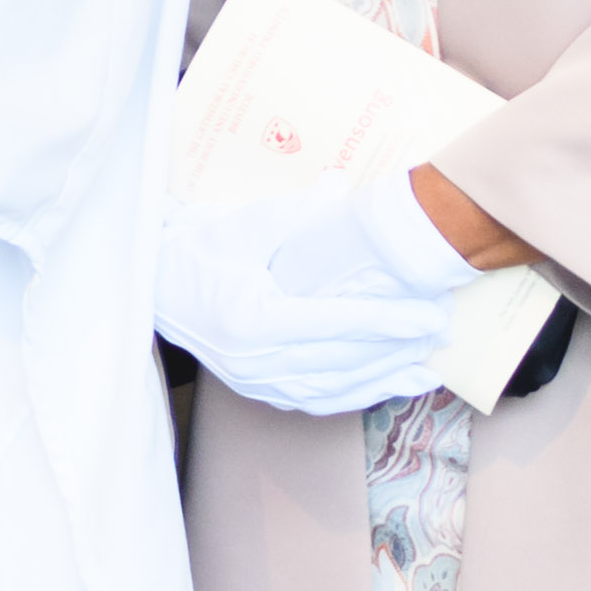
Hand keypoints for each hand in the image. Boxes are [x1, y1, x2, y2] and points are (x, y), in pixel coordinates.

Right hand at [154, 172, 466, 414]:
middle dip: (396, 350)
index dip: (388, 322)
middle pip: (341, 361)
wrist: (149, 282)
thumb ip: (302, 213)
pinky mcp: (254, 389)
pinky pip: (314, 401)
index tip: (431, 318)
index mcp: (252, 317)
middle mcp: (253, 358)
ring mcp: (252, 380)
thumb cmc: (199, 248)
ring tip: (427, 370)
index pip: (334, 324)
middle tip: (441, 336)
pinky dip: (354, 396)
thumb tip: (345, 189)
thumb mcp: (248, 223)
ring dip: (384, 381)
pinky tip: (386, 386)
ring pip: (333, 390)